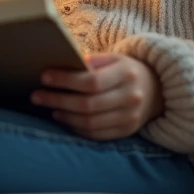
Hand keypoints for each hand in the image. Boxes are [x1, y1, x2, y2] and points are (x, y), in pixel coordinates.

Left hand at [31, 53, 163, 140]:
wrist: (157, 88)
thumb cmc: (125, 69)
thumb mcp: (113, 58)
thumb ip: (91, 62)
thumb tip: (61, 64)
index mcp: (126, 74)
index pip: (91, 81)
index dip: (65, 81)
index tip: (44, 77)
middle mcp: (131, 97)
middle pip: (88, 104)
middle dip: (58, 100)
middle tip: (36, 96)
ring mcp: (130, 117)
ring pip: (90, 123)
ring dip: (65, 116)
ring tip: (49, 108)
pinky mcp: (126, 131)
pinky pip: (96, 134)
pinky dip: (76, 128)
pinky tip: (64, 119)